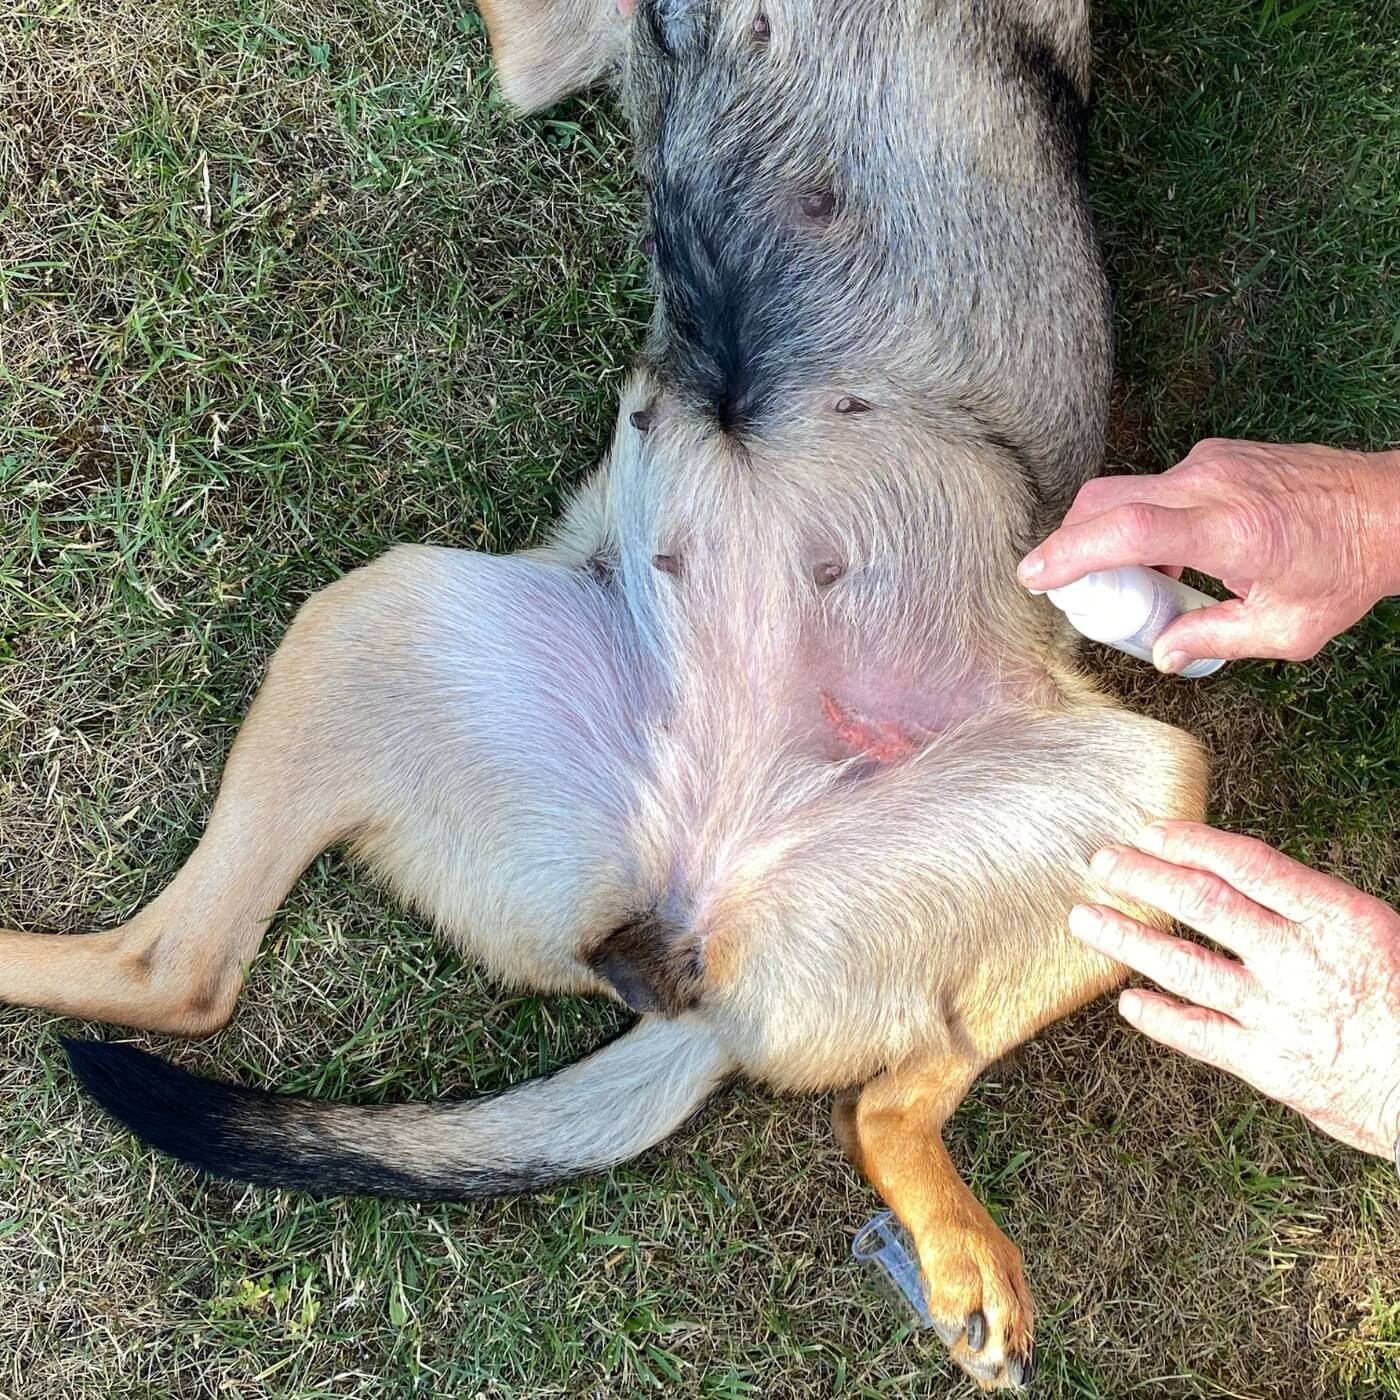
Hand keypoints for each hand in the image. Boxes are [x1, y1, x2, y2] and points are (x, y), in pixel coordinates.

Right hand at [1018, 439, 1399, 670]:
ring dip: (1108, 535)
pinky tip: (1169, 558)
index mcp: (1233, 531)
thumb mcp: (1285, 630)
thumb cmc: (1345, 568)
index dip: (1071, 551)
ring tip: (1134, 583)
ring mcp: (1212, 463)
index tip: (1034, 577)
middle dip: (1070, 542)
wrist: (1390, 507)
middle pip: (1106, 499)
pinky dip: (1141, 521)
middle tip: (1067, 588)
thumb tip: (1163, 653)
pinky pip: (1154, 487)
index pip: (1129, 529)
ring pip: (1125, 491)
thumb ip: (1214, 640)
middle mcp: (1214, 486)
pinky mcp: (1214, 457)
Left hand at [1067, 821, 1399, 1159]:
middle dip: (1144, 878)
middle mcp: (1299, 960)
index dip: (1190, 842)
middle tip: (1103, 862)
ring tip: (1085, 920)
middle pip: (1202, 905)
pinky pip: (1198, 1035)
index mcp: (1335, 917)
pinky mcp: (1268, 1066)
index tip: (1149, 831)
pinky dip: (1158, 1017)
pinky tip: (1127, 1002)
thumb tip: (1234, 876)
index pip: (1245, 864)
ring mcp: (1278, 1013)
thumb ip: (1306, 909)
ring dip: (1127, 939)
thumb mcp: (1373, 932)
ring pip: (1183, 966)